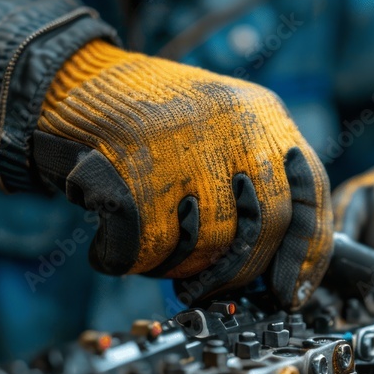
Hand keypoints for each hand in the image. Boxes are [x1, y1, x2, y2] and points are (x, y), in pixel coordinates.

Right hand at [32, 40, 331, 308]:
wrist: (64, 82)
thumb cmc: (146, 117)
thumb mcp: (221, 126)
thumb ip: (256, 180)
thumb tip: (282, 268)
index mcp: (260, 114)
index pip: (308, 192)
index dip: (306, 252)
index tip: (292, 292)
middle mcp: (228, 126)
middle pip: (262, 227)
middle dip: (239, 272)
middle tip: (213, 287)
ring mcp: (180, 148)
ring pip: (204, 245)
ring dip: (176, 265)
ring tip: (151, 245)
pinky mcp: (128, 174)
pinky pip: (144, 249)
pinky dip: (123, 258)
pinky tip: (111, 242)